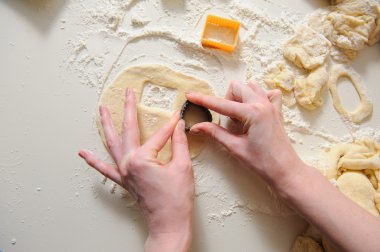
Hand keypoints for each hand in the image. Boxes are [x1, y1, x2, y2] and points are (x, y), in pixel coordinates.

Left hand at [79, 88, 193, 251]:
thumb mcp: (182, 167)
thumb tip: (178, 125)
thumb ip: (179, 142)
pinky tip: (83, 153)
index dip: (170, 125)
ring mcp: (123, 172)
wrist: (169, 222)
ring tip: (101, 110)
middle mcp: (128, 163)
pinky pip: (104, 169)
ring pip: (112, 144)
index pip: (158, 135)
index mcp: (141, 159)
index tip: (177, 115)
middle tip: (128, 93)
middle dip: (128, 109)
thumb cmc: (176, 199)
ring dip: (107, 126)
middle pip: (128, 130)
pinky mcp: (123, 180)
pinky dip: (93, 161)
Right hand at [186, 81, 303, 189]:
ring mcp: (271, 105)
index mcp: (252, 112)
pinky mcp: (276, 110)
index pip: (221, 104)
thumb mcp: (235, 147)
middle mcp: (263, 104)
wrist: (286, 171)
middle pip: (236, 87)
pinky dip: (257, 97)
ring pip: (250, 87)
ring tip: (239, 118)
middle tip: (227, 121)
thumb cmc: (263, 163)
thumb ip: (215, 133)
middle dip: (226, 100)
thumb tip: (196, 127)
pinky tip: (253, 111)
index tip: (189, 95)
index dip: (202, 100)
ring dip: (240, 98)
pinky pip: (266, 93)